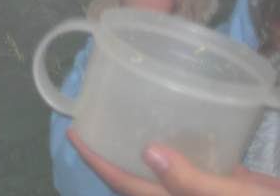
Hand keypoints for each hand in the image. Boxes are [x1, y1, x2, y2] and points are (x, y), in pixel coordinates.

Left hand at [67, 129, 279, 195]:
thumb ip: (189, 181)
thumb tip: (147, 152)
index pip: (123, 183)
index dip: (95, 160)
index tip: (72, 133)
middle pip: (137, 177)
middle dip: (114, 153)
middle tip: (96, 118)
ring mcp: (204, 191)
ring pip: (164, 170)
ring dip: (144, 148)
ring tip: (128, 114)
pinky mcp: (229, 186)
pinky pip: (195, 165)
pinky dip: (183, 146)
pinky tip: (181, 122)